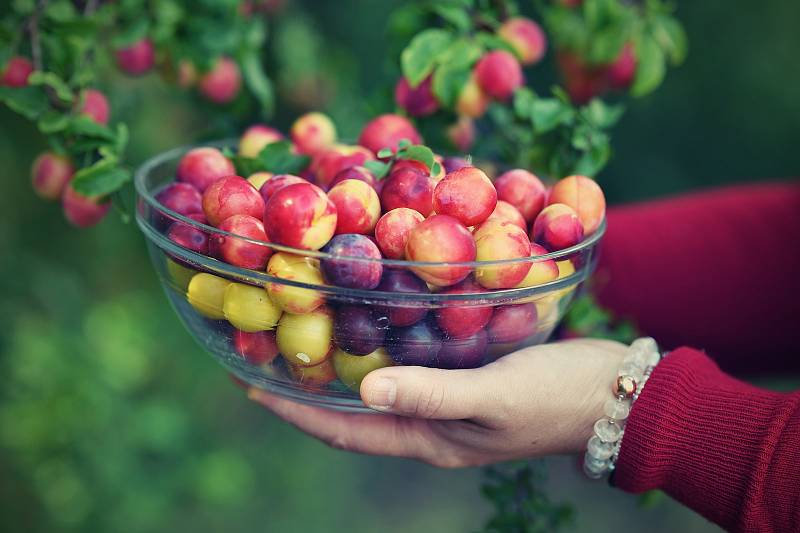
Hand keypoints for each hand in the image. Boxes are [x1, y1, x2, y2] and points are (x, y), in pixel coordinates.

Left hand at [248, 339, 625, 467]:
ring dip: (343, 367)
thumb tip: (366, 391)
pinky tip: (376, 321)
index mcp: (429, 439)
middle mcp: (430, 425)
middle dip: (310, 388)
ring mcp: (448, 402)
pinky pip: (409, 365)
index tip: (252, 386)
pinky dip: (383, 348)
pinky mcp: (466, 377)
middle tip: (272, 352)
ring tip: (310, 335)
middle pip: (354, 412)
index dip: (297, 412)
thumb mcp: (493, 396)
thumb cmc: (556, 397)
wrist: (613, 393)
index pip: (346, 431)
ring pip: (379, 387)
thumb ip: (432, 393)